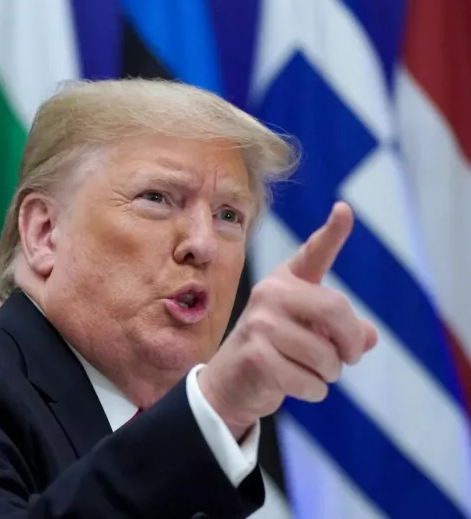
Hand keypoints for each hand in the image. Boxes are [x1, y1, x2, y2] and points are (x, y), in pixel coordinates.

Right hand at [197, 201, 378, 437]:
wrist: (231, 383)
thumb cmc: (278, 351)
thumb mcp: (312, 334)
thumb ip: (343, 329)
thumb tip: (368, 336)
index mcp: (285, 281)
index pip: (313, 253)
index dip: (333, 232)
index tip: (344, 209)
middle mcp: (270, 294)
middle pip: (336, 310)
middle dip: (352, 342)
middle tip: (351, 356)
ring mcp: (259, 324)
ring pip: (326, 355)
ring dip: (329, 373)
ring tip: (310, 371)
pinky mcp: (256, 356)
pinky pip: (311, 380)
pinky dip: (314, 391)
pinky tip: (295, 384)